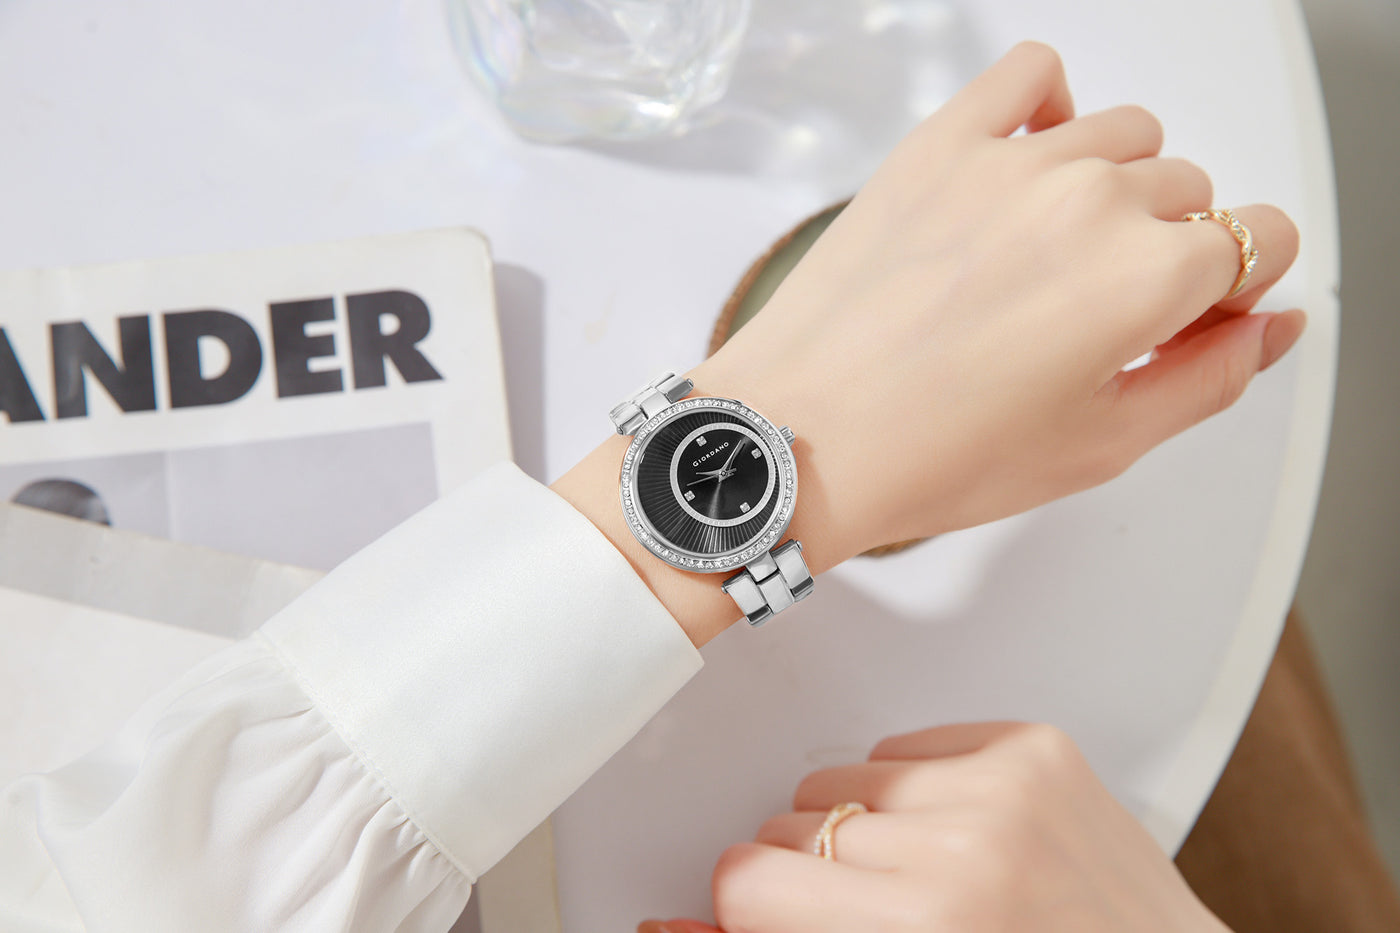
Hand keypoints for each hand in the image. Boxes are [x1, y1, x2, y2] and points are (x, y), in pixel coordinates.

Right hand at [640, 723, 1229, 932]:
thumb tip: (663, 925)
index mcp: (923, 927)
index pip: (746, 878)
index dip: (755, 907)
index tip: (783, 916)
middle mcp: (965, 848)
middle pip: (792, 826)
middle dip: (814, 875)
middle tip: (877, 915)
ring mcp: (1006, 787)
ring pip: (842, 778)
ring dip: (864, 828)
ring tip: (926, 879)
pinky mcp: (1034, 747)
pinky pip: (906, 745)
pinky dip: (916, 789)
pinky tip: (958, 837)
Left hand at [689, 40, 1301, 559]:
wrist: (801, 436)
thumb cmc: (929, 454)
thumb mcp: (1099, 447)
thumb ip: (1210, 378)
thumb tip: (1271, 327)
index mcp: (1149, 277)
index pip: (1262, 240)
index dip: (1234, 289)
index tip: (1190, 317)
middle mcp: (1092, 200)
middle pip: (1191, 192)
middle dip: (1170, 248)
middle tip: (1102, 313)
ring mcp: (1013, 162)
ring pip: (1124, 137)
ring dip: (1115, 186)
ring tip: (1053, 257)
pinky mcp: (941, 144)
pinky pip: (1031, 76)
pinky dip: (1048, 107)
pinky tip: (1027, 167)